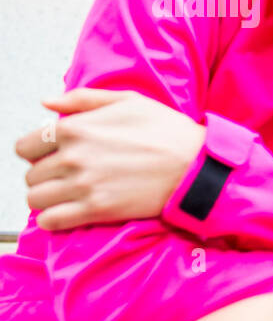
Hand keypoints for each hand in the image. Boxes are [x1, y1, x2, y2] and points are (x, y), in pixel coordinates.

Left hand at [16, 89, 203, 231]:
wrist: (198, 165)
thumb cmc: (169, 132)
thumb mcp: (129, 101)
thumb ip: (83, 99)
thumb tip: (47, 103)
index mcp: (75, 128)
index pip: (26, 146)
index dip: (37, 152)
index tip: (53, 156)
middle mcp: (73, 157)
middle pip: (30, 175)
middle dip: (45, 176)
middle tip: (67, 177)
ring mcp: (83, 186)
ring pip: (35, 199)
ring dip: (47, 198)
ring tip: (67, 195)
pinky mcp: (96, 210)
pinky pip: (50, 221)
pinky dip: (53, 219)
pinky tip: (69, 212)